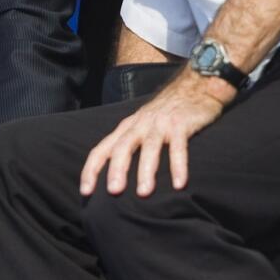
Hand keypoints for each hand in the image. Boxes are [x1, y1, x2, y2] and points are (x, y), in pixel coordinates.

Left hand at [80, 72, 233, 197]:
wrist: (193, 86)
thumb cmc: (165, 113)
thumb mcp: (142, 126)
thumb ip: (130, 146)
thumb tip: (116, 179)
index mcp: (126, 128)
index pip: (102, 149)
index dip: (91, 169)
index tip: (85, 192)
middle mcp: (139, 125)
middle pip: (123, 147)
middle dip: (116, 169)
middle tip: (113, 192)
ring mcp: (160, 123)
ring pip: (150, 147)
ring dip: (146, 170)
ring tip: (143, 193)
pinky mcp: (181, 124)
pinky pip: (178, 147)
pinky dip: (178, 165)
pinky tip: (179, 184)